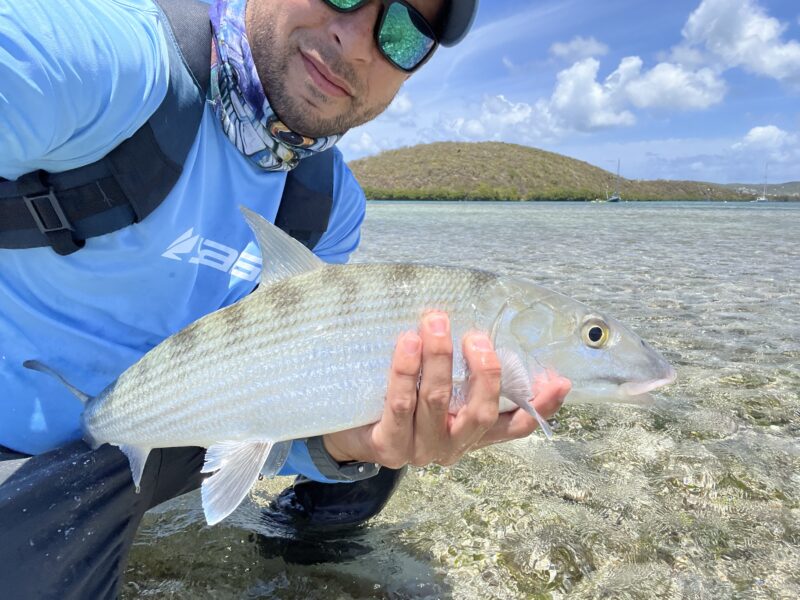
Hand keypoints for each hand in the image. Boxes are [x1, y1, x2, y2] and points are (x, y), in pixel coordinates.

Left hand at [322, 311, 570, 467]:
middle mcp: (452, 446)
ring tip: (435, 323)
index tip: (560, 380)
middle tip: (476, 335)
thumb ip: (462, 371)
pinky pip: (399, 405)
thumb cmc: (400, 399)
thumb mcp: (437, 388)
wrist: (349, 430)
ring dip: (439, 359)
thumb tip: (481, 322)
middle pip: (480, 413)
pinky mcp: (388, 446)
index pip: (515, 426)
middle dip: (482, 371)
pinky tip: (406, 344)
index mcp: (470, 433)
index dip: (541, 406)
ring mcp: (421, 449)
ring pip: (436, 402)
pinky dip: (404, 372)